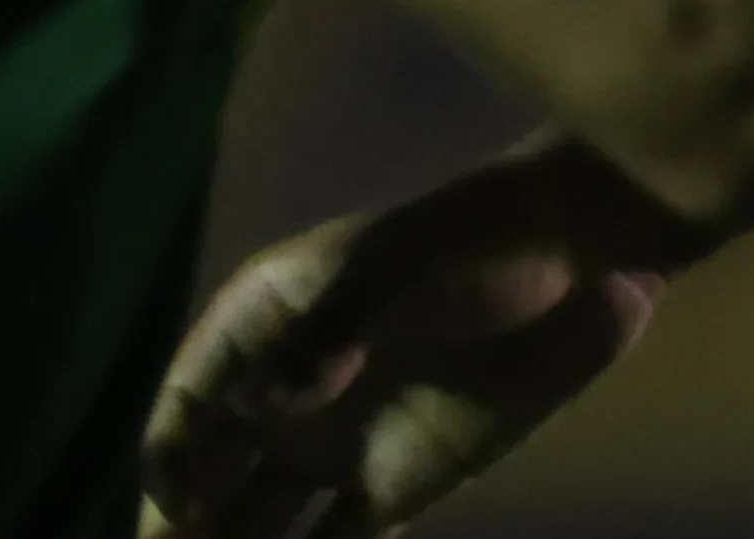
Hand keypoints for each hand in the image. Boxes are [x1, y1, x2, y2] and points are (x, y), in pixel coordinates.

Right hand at [139, 154, 674, 538]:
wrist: (580, 261)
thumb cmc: (477, 242)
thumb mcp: (399, 267)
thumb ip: (331, 329)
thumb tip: (265, 402)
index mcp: (266, 321)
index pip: (193, 398)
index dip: (173, 455)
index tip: (180, 509)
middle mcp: (287, 390)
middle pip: (212, 472)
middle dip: (179, 531)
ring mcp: (336, 441)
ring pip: (261, 520)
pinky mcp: (393, 484)